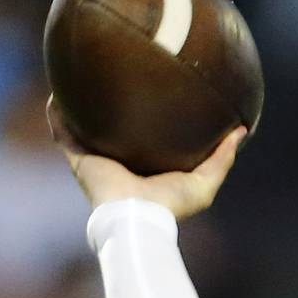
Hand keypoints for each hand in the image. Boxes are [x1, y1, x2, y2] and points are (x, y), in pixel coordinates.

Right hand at [48, 98, 245, 219]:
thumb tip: (241, 130)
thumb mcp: (204, 181)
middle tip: (112, 80)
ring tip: (76, 80)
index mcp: (145, 167)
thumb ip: (222, 157)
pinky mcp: (79, 162)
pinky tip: (55, 94)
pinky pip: (64, 134)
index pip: (144, 141)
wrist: (138, 218)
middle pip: (112, 132)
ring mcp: (96, 162)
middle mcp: (119, 164)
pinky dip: (57, 116)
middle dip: (110, 111)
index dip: (145, 122)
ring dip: (78, 108)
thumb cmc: (171, 204)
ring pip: (83, 130)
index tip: (150, 96)